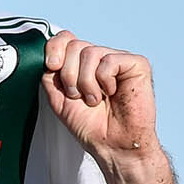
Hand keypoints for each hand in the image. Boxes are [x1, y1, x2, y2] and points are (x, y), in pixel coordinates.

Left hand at [43, 30, 157, 165]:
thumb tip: (47, 58)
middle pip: (75, 45)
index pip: (66, 39)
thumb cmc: (92, 126)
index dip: (55, 48)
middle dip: (69, 75)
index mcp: (82, 64)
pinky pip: (109, 61)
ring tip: (95, 99)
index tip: (52, 66)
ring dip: (86, 82)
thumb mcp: (58, 99)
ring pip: (90, 53)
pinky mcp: (137, 64)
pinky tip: (112, 92)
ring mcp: (118, 60)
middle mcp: (100, 59)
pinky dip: (105, 81)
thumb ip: (50, 76)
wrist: (113, 145)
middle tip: (78, 95)